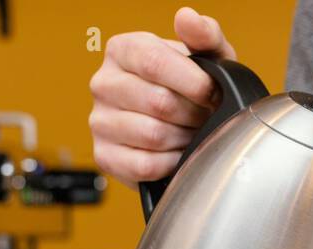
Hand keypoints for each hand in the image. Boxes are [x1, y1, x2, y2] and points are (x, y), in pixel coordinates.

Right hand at [89, 7, 234, 185]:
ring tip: (191, 133)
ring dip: (184, 140)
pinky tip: (177, 153)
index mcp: (123, 50)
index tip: (212, 93)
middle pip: (157, 102)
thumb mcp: (209, 57)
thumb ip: (205, 35)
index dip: (193, 83)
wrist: (183, 126)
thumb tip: (188, 18)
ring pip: (152, 135)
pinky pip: (145, 165)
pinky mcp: (105, 156)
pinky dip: (171, 163)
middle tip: (204, 117)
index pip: (154, 62)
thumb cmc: (193, 88)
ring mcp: (100, 121)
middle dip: (194, 115)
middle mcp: (104, 83)